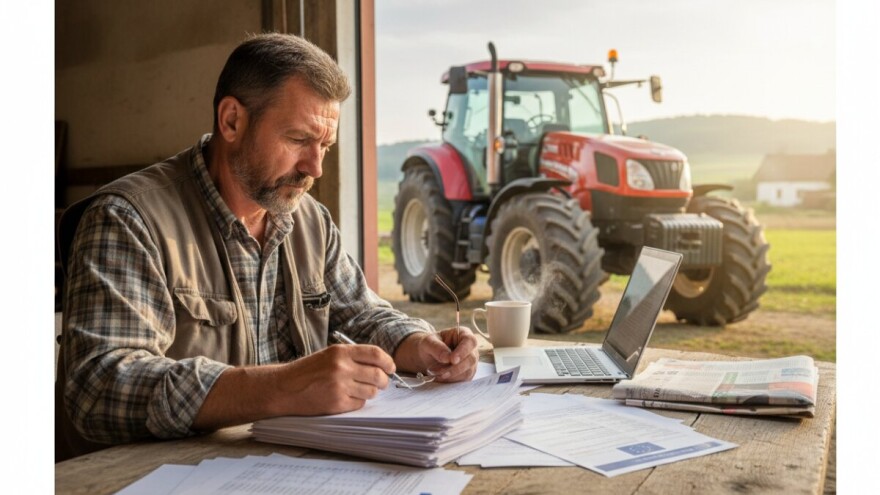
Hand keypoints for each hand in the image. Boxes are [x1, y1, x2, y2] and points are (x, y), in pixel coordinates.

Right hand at [193, 343, 396, 430]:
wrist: (283, 388)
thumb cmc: (306, 371)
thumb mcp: (328, 355)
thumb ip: (352, 357)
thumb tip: (380, 364)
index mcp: (340, 351)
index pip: (375, 354)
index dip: (387, 362)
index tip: (391, 367)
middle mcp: (342, 367)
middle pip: (378, 374)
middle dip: (383, 380)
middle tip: (381, 383)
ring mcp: (340, 386)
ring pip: (371, 391)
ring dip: (370, 392)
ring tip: (360, 391)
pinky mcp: (336, 403)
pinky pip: (359, 404)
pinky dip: (358, 402)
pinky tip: (347, 399)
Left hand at [394, 328, 478, 382]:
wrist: (428, 356)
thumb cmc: (430, 345)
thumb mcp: (428, 342)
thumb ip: (437, 347)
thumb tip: (447, 358)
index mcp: (463, 334)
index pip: (470, 341)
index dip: (463, 351)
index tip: (453, 360)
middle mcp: (470, 348)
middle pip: (471, 359)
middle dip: (456, 368)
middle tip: (441, 372)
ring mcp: (470, 362)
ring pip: (468, 372)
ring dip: (452, 375)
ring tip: (436, 373)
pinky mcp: (467, 374)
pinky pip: (463, 380)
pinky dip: (451, 381)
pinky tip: (440, 377)